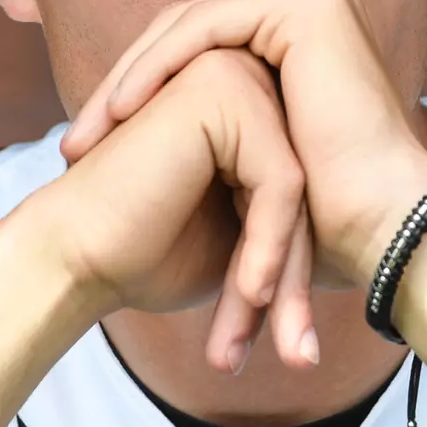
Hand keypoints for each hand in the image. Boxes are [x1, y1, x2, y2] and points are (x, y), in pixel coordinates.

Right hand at [30, 47, 319, 373]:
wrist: (72, 258)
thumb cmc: (144, 253)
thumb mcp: (240, 238)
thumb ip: (284, 216)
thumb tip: (354, 238)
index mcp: (242, 102)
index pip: (300, 188)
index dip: (294, 266)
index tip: (284, 336)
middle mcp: (238, 75)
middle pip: (304, 186)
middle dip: (295, 276)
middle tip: (293, 352)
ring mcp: (229, 74)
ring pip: (299, 188)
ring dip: (285, 273)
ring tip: (275, 343)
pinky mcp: (219, 92)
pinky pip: (280, 182)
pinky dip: (271, 248)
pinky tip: (247, 297)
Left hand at [62, 0, 426, 294]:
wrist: (383, 233)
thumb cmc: (327, 224)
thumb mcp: (249, 170)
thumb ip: (216, 138)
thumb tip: (149, 144)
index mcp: (299, 39)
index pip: (195, 52)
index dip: (137, 95)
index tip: (87, 151)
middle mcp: (309, 8)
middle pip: (186, 37)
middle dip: (123, 88)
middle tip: (74, 144)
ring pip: (189, 29)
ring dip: (128, 80)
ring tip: (88, 134)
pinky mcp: (307, 5)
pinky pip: (206, 29)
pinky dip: (157, 66)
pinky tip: (123, 111)